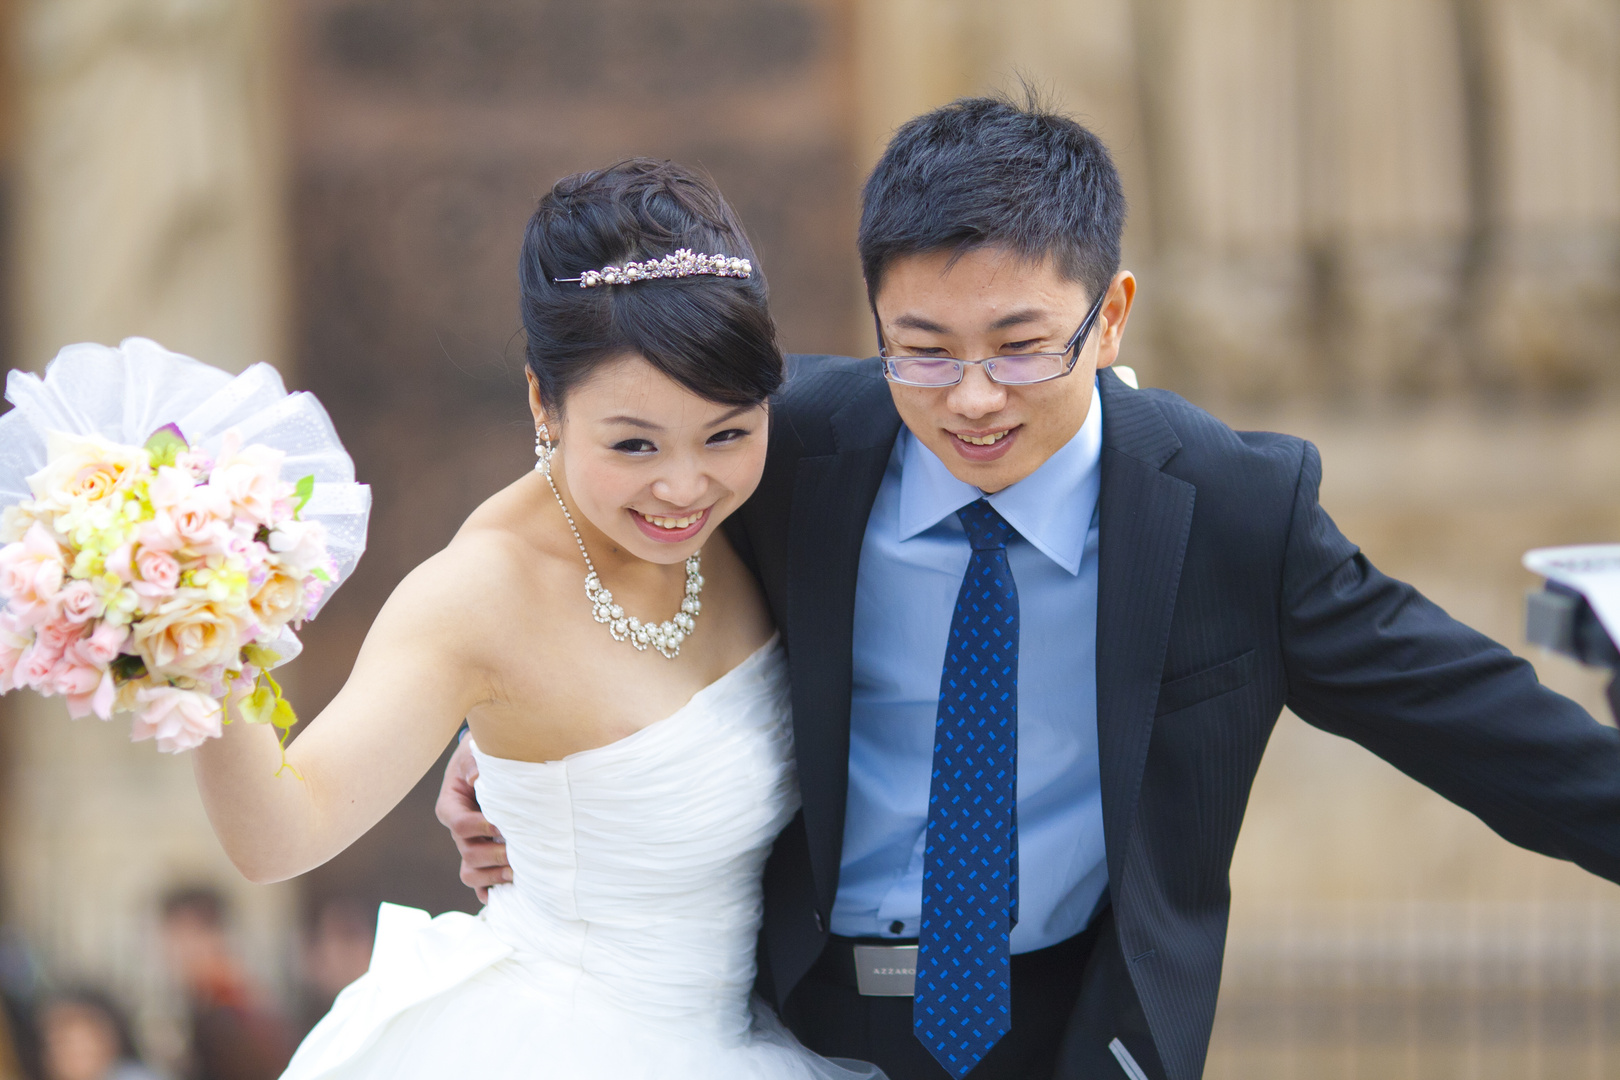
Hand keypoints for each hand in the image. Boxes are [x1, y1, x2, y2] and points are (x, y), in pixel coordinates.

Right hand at [436, 737, 510, 902]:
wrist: (493, 763)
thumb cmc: (482, 756)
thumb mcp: (475, 753)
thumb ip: (474, 764)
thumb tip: (478, 780)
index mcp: (451, 806)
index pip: (459, 823)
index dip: (479, 827)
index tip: (502, 824)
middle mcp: (459, 831)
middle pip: (467, 852)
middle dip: (492, 855)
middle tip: (517, 852)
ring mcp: (470, 846)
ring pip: (470, 873)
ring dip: (492, 876)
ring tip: (515, 874)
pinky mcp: (483, 857)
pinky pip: (481, 882)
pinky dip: (491, 891)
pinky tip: (510, 894)